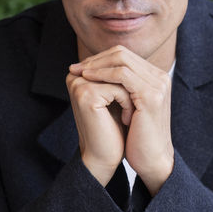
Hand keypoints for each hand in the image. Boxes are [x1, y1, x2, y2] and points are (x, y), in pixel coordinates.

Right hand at [66, 68, 132, 185]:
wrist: (105, 157)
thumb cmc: (114, 128)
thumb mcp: (116, 97)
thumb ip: (117, 75)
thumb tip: (130, 54)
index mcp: (80, 74)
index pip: (114, 59)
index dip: (131, 77)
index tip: (135, 98)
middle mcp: (76, 76)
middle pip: (117, 65)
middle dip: (132, 85)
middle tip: (136, 106)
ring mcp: (79, 84)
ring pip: (121, 77)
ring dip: (132, 96)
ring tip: (132, 114)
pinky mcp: (86, 95)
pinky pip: (119, 89)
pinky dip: (129, 105)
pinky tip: (127, 120)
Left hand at [68, 46, 173, 194]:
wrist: (152, 160)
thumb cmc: (137, 137)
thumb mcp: (128, 106)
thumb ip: (120, 88)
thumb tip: (93, 72)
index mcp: (155, 78)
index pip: (124, 56)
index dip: (100, 59)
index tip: (80, 67)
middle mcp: (160, 77)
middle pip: (123, 53)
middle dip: (96, 59)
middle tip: (75, 67)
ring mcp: (157, 84)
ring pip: (121, 60)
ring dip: (96, 65)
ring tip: (79, 73)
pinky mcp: (151, 95)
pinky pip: (122, 74)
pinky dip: (102, 74)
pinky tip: (88, 79)